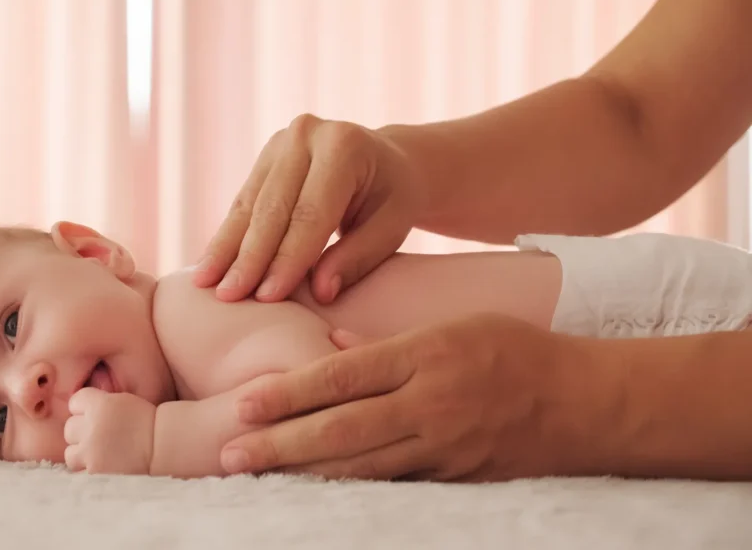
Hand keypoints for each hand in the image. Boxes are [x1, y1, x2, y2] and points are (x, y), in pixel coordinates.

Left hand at [63, 388, 156, 474]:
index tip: (94, 414)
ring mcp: (91, 450)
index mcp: (100, 404)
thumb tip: (78, 412)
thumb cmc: (148, 424)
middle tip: (98, 437)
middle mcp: (92, 425)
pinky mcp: (94, 470)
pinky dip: (88, 469)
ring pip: (70, 452)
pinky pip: (80, 471)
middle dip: (81, 432)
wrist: (163, 447)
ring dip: (81, 453)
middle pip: (70, 427)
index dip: (83, 408)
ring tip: (97, 455)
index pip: (75, 402)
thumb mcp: (123, 402)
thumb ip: (100, 405)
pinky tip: (102, 466)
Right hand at [193, 114, 423, 304]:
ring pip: (248, 205)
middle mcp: (306, 135)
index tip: (268, 297)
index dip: (287, 258)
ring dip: (226, 249)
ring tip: (205, 284)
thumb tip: (321, 293)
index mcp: (343, 146)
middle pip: (272, 208)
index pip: (310, 213)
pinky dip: (226, 237)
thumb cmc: (392, 199)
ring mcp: (279, 144)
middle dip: (249, 257)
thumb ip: (358, 258)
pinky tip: (209, 265)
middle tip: (229, 297)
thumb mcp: (391, 227)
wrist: (386, 160)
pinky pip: (242, 204)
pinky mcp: (264, 159)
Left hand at [219, 314, 620, 481]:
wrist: (587, 403)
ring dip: (304, 473)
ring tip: (258, 475)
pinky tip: (315, 492)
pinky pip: (394, 484)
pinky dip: (352, 489)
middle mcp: (431, 403)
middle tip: (230, 454)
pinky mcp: (457, 478)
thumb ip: (390, 342)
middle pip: (342, 428)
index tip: (245, 404)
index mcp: (426, 355)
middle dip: (280, 443)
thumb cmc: (516, 351)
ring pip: (361, 465)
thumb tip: (334, 346)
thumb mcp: (456, 325)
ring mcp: (445, 446)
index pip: (342, 375)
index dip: (289, 392)